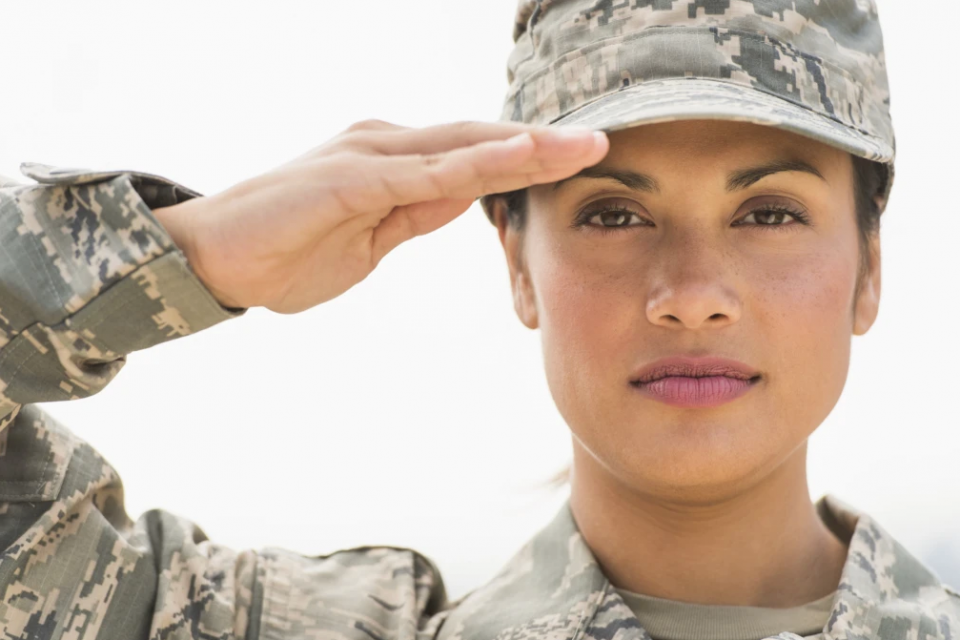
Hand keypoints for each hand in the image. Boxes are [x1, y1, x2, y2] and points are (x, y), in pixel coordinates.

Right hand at [153, 119, 608, 312]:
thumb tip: (464, 198)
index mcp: (392, 164)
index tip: (575, 162)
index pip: (472, 158)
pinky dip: (474, 164)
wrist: (214, 259)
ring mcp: (369, 155)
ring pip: (461, 148)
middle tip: (599, 142)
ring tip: (579, 144)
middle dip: (540, 145)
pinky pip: (424, 172)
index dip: (525, 158)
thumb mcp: (370, 241)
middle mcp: (386, 146)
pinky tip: (516, 157)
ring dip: (523, 146)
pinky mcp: (350, 177)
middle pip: (477, 142)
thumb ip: (415, 214)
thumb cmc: (286, 252)